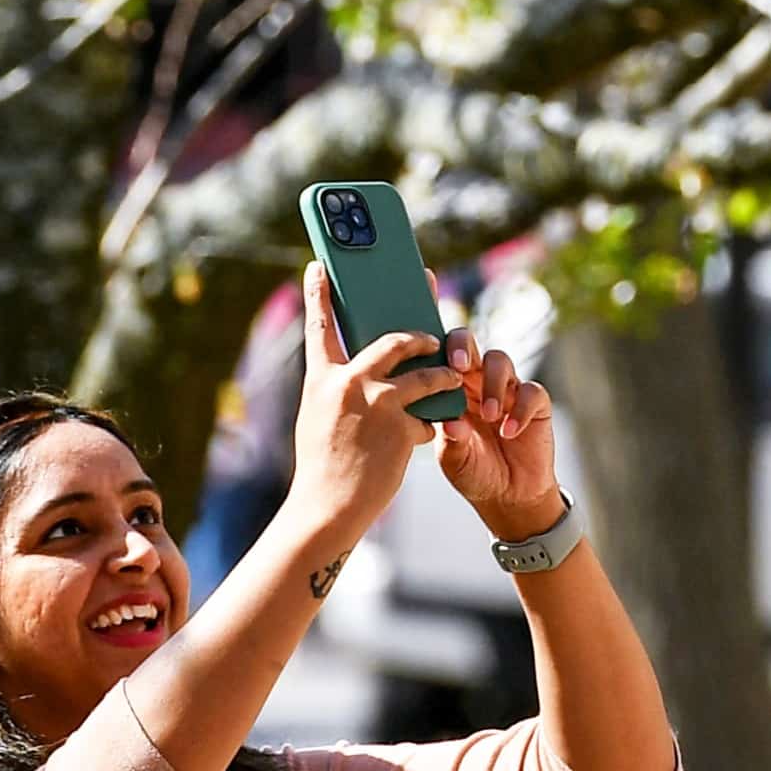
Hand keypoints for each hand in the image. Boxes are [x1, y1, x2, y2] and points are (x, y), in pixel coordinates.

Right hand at [287, 262, 462, 532]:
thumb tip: (358, 367)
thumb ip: (337, 388)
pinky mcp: (401, 426)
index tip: (319, 265)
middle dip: (420, 337)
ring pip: (426, 375)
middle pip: (394, 341)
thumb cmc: (323, 464)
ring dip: (445, 375)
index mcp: (322, 379)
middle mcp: (349, 383)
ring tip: (452, 377)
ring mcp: (377, 403)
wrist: (328, 506)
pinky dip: (433, 423)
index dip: (318, 293)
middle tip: (433, 337)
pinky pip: (429, 416)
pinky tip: (430, 433)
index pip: (320, 326)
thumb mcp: (319, 416)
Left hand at [431, 308, 562, 541]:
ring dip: (492, 384)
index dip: (430, 312)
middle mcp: (475, 380)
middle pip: (468, 342)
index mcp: (448, 386)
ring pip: (499, 360)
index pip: (435, 346)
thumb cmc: (473, 470)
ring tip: (488, 415)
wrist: (508, 497)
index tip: (424, 282)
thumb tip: (448, 421)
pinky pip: (529, 392)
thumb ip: (449, 438)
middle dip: (461, 346)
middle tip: (458, 365)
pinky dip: (519, 409)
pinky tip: (509, 431)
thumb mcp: (451, 456)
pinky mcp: (534, 403)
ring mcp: (506, 389)